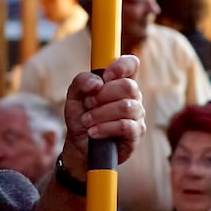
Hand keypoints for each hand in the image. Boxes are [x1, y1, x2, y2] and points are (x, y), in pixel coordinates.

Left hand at [60, 55, 145, 177]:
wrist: (80, 146)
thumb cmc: (81, 117)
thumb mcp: (73, 97)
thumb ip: (81, 82)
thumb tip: (97, 83)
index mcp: (119, 81)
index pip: (131, 64)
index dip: (121, 66)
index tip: (106, 75)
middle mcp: (132, 96)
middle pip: (128, 86)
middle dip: (102, 96)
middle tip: (88, 104)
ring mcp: (136, 114)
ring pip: (125, 107)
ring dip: (100, 114)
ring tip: (87, 121)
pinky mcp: (136, 133)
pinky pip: (125, 126)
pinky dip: (105, 128)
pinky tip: (93, 132)